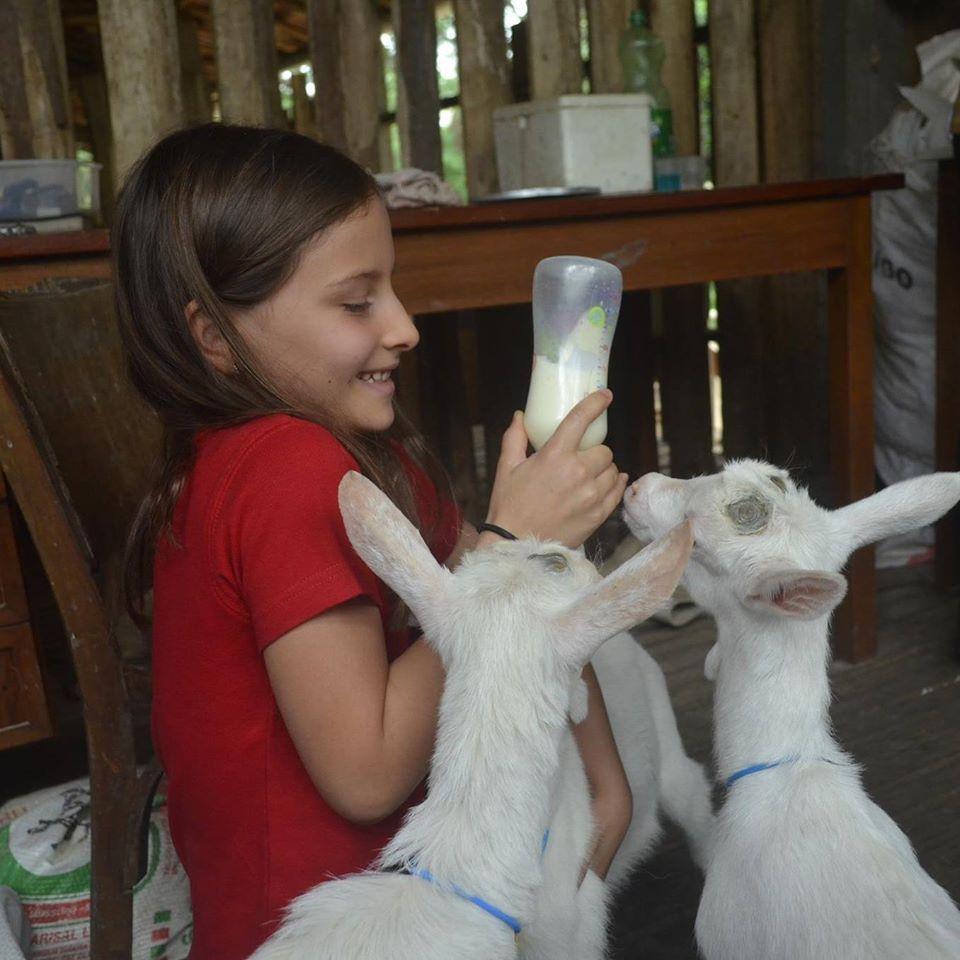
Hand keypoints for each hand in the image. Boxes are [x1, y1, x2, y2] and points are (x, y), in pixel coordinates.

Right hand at [484, 390, 627, 548]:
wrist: (516, 545)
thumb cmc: (509, 505)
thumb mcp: (506, 467)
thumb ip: (515, 438)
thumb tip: (520, 415)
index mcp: (554, 456)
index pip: (581, 419)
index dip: (596, 402)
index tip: (605, 395)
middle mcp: (577, 473)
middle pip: (603, 450)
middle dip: (594, 451)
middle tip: (581, 458)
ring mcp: (591, 495)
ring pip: (613, 470)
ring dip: (604, 469)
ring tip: (589, 475)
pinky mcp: (598, 515)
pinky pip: (617, 491)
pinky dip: (614, 485)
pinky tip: (607, 484)